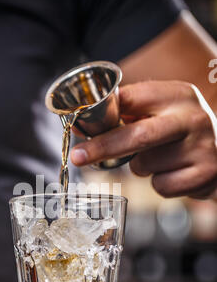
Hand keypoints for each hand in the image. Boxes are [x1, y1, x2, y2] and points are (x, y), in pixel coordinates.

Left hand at [70, 81, 216, 198]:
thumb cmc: (179, 131)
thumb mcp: (160, 111)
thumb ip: (125, 114)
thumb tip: (80, 127)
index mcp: (177, 94)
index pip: (130, 100)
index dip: (101, 116)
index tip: (78, 126)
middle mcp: (193, 117)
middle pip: (137, 135)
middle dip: (103, 147)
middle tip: (78, 157)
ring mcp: (203, 147)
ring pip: (145, 166)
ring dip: (141, 168)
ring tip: (161, 158)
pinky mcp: (206, 174)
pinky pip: (161, 186)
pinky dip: (159, 184)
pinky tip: (175, 172)